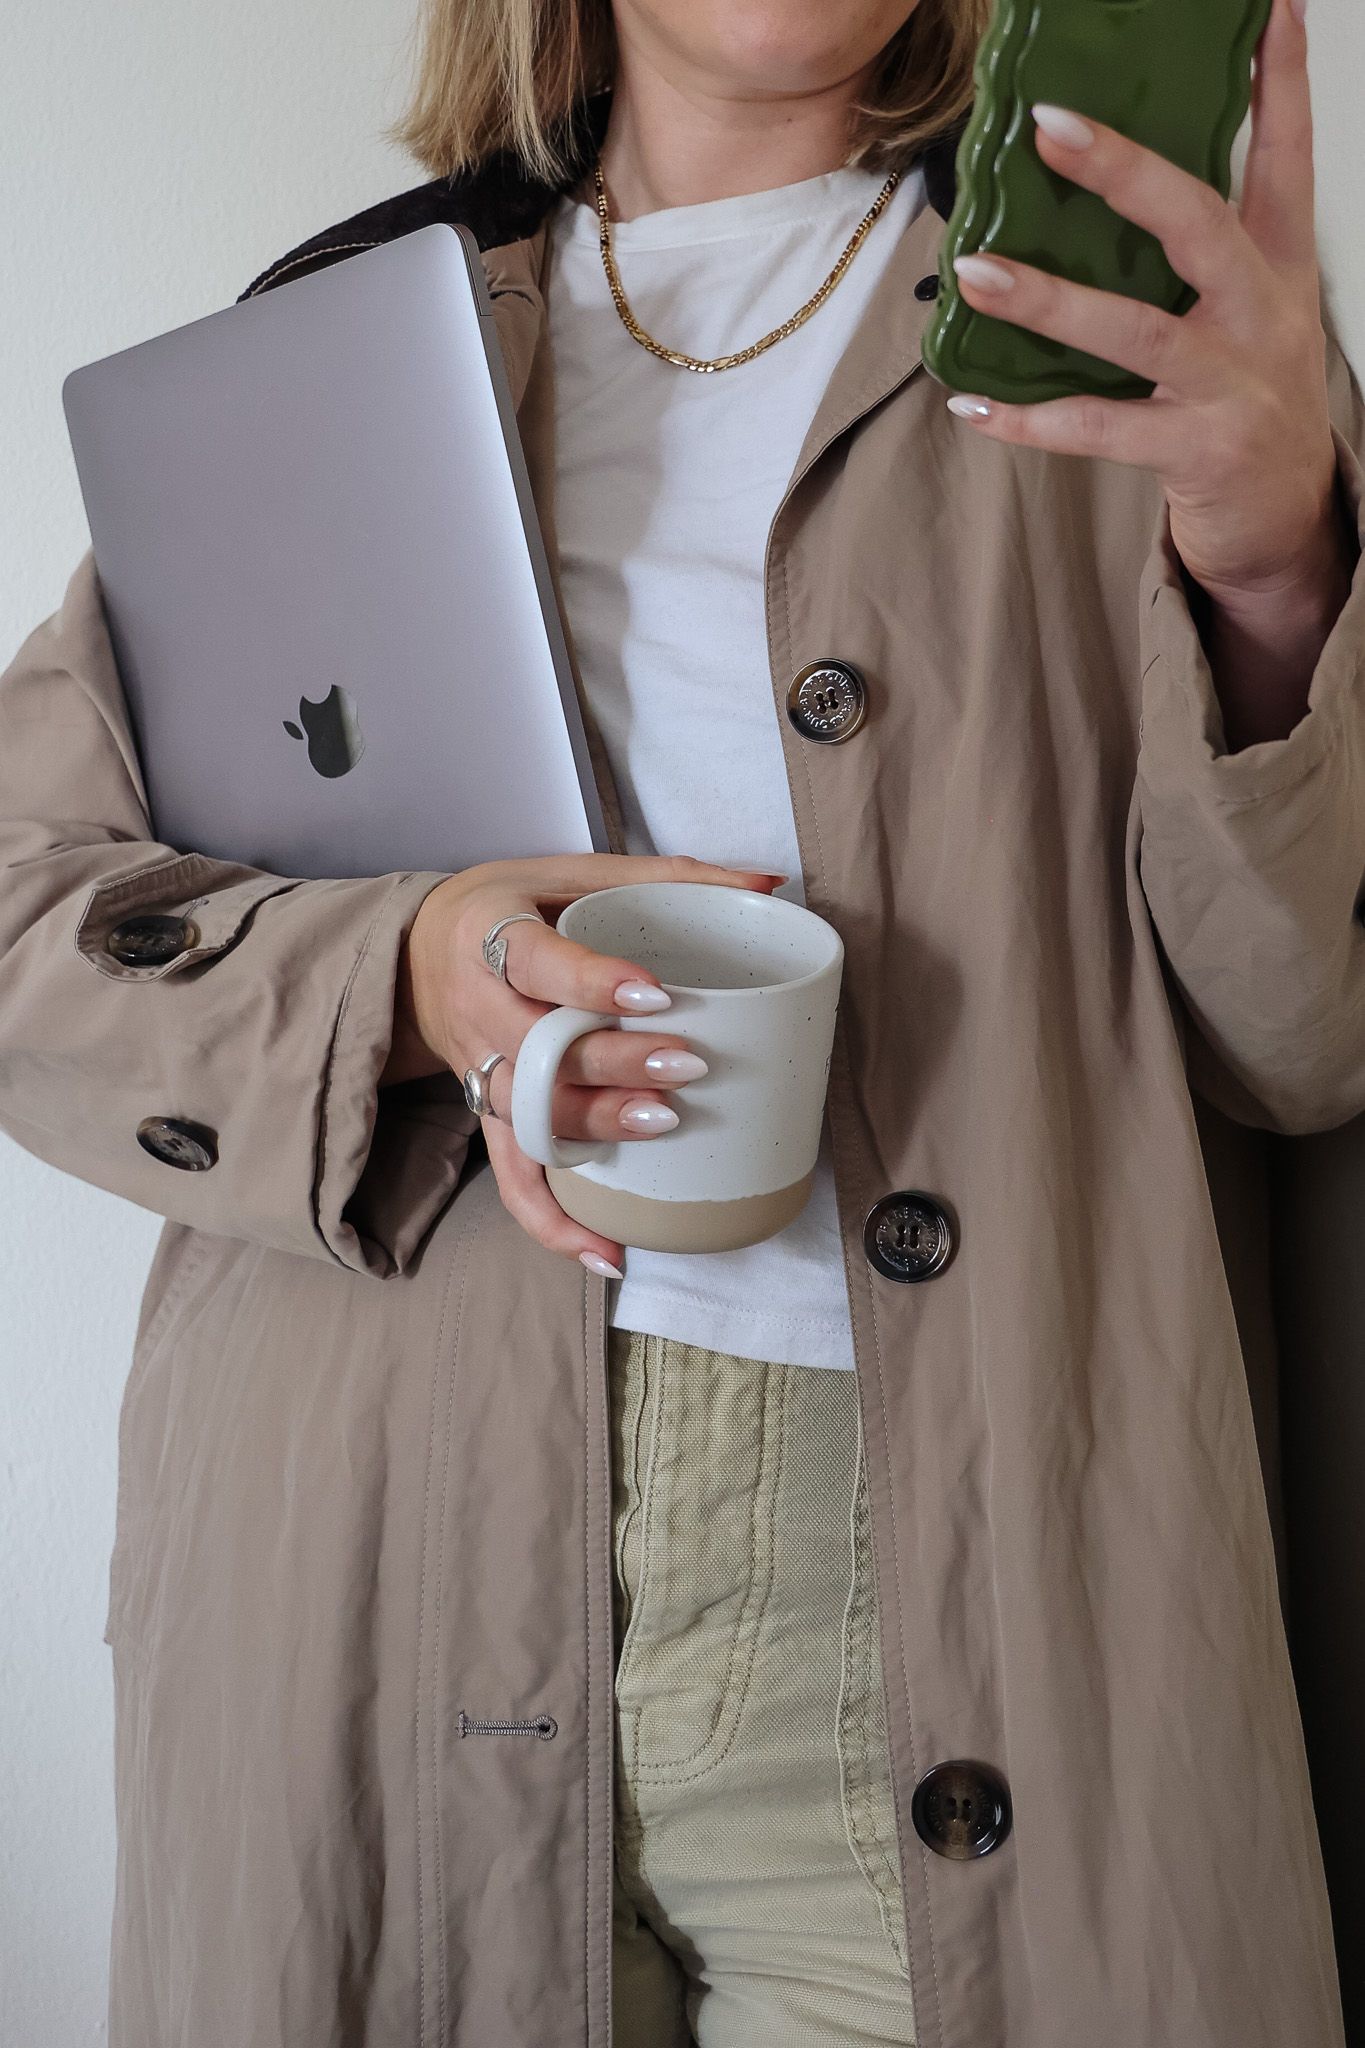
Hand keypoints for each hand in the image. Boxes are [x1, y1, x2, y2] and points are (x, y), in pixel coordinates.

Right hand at [382, 852, 785, 1273]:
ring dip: (595, 1125)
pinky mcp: (487, 1117)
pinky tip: (607, 1252)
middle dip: (611, 1063)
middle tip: (686, 1066)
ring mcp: (481, 1069)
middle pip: (537, 1048)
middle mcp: (478, 1006)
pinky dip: (553, 1222)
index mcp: (492, 934)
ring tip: (664, 1123)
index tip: (654, 994)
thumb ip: (667, 875)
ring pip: (529, 1113)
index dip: (590, 981)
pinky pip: (512, 1178)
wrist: (415, 954)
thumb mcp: (571, 871)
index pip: (536, 962)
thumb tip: (769, 881)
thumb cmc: (510, 907)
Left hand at [945, 0, 1349, 630]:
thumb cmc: (1247, 397)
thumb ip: (1199, 245)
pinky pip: (1100, 428)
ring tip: (975, 271)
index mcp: (1278, 263)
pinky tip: (971, 403)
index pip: (1286, 152)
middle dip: (1123, 171)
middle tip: (1049, 126)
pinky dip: (1030, 419)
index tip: (1267, 6)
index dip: (1276, 78)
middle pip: (1197, 222)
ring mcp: (1231, 383)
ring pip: (1134, 330)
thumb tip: (1114, 175)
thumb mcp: (1247, 306)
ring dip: (1048, 300)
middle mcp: (1261, 312)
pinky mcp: (1197, 449)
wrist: (1286, 515)